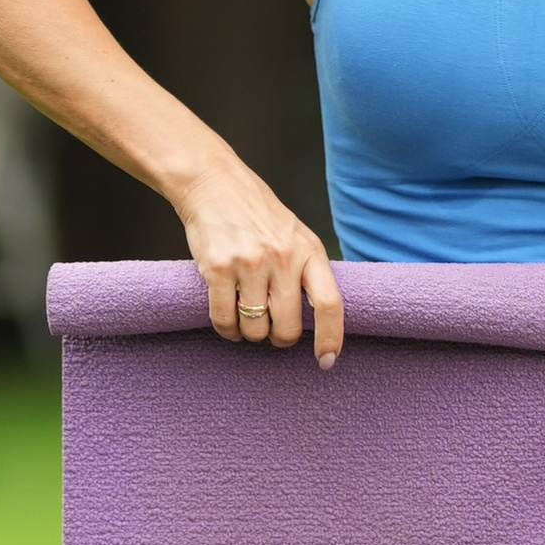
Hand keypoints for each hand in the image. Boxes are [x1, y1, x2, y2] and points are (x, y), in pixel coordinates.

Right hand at [178, 154, 344, 367]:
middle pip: (288, 327)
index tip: (326, 360)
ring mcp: (249, 264)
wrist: (213, 183)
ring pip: (255, 329)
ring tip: (246, 318)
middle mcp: (282, 258)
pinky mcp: (217, 268)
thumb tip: (318, 320)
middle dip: (279, 339)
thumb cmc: (256, 213)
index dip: (331, 338)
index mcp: (309, 250)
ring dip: (250, 334)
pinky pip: (224, 320)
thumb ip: (307, 270)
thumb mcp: (295, 234)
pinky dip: (227, 331)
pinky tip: (228, 324)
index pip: (330, 304)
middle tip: (272, 332)